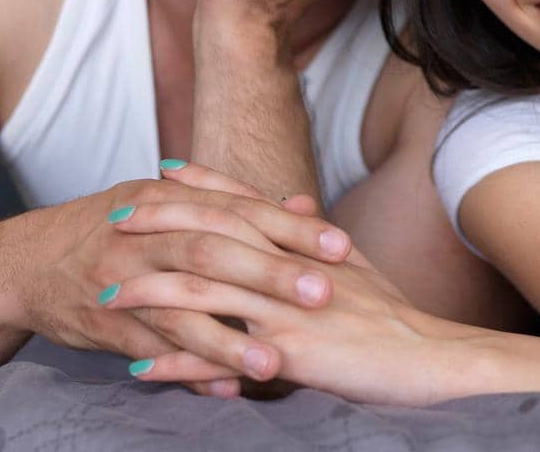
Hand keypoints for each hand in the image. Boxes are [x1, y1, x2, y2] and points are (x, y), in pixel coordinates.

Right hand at [0, 173, 351, 391]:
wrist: (27, 261)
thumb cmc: (119, 228)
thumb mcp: (172, 203)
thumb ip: (240, 206)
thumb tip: (307, 204)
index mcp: (171, 199)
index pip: (240, 210)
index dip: (291, 229)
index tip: (341, 247)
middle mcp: (147, 235)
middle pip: (215, 252)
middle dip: (271, 274)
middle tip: (324, 294)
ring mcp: (123, 281)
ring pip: (181, 309)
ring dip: (230, 340)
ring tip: (277, 364)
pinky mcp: (105, 325)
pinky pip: (151, 351)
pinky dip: (188, 371)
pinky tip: (225, 391)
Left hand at [108, 162, 474, 405]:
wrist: (434, 357)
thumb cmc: (395, 318)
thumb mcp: (355, 268)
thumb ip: (315, 239)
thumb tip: (290, 204)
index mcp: (306, 244)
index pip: (246, 203)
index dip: (202, 186)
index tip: (162, 172)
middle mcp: (291, 267)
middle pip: (213, 235)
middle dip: (160, 225)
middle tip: (114, 215)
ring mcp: (287, 308)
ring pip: (206, 291)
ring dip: (150, 292)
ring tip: (105, 294)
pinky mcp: (288, 353)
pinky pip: (220, 356)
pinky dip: (177, 362)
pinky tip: (141, 368)